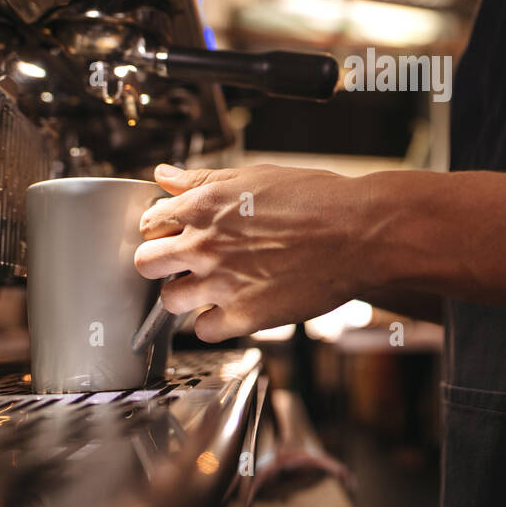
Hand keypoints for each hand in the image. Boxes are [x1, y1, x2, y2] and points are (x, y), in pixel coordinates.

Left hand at [135, 164, 375, 341]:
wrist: (359, 234)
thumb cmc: (316, 200)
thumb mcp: (254, 176)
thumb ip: (202, 179)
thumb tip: (166, 175)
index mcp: (204, 206)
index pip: (149, 223)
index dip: (161, 229)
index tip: (175, 234)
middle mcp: (205, 245)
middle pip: (146, 264)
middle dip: (161, 264)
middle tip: (184, 264)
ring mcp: (222, 284)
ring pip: (169, 302)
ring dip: (185, 295)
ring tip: (211, 287)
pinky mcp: (244, 317)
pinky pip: (204, 330)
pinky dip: (214, 323)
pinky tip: (233, 307)